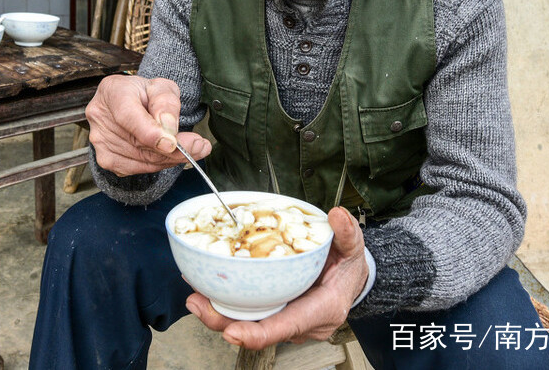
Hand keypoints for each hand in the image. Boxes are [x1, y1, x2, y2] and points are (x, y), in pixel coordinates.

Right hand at [85, 75, 211, 175]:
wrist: (131, 103)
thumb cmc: (146, 94)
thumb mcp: (163, 87)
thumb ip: (166, 103)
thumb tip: (167, 128)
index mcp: (112, 92)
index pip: (128, 116)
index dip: (150, 133)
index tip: (172, 143)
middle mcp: (100, 117)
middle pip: (138, 142)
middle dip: (174, 149)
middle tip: (200, 146)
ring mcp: (100, 141)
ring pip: (141, 159)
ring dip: (171, 159)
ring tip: (194, 149)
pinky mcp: (106, 159)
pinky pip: (138, 168)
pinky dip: (159, 164)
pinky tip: (172, 155)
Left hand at [187, 207, 368, 349]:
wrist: (351, 279)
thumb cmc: (349, 267)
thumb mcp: (353, 248)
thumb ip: (347, 234)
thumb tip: (338, 216)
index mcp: (323, 309)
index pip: (288, 325)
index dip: (258, 333)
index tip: (232, 332)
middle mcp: (303, 322)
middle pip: (260, 329)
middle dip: (225, 322)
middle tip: (198, 305)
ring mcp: (288, 322)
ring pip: (252, 324)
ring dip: (221, 315)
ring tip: (195, 298)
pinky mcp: (277, 314)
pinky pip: (251, 315)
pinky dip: (229, 306)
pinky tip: (207, 290)